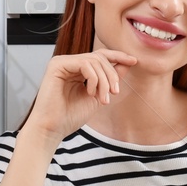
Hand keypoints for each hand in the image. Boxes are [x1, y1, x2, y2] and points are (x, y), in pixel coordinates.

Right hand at [23, 48, 139, 142]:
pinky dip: (93, 78)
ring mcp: (61, 62)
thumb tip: (127, 63)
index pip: (100, 56)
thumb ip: (110, 80)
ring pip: (94, 60)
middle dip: (112, 75)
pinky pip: (84, 63)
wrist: (53, 129)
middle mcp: (68, 63)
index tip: (134, 61)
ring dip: (104, 80)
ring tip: (103, 98)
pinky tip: (90, 93)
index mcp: (76, 70)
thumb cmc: (70, 117)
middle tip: (114, 93)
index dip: (118, 56)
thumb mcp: (98, 96)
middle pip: (99, 57)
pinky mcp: (56, 65)